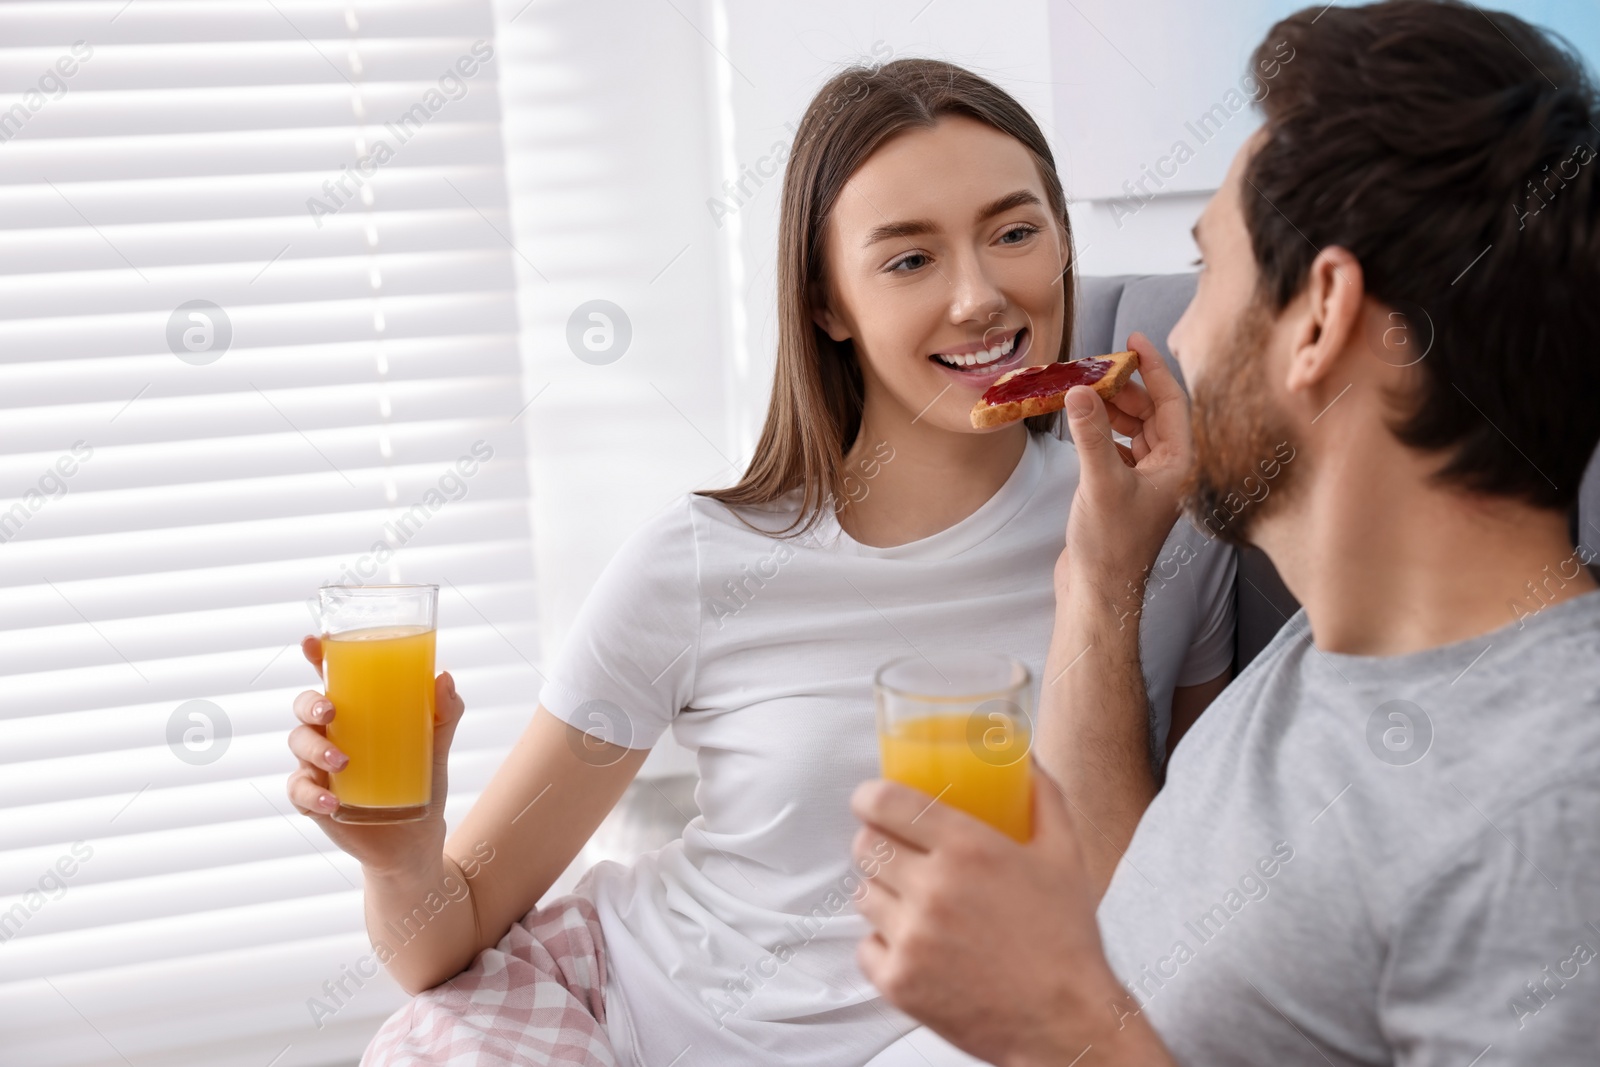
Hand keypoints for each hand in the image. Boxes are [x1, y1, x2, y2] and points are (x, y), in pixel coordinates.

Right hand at [285, 636, 464, 876]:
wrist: (416, 837)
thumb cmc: (422, 779)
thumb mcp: (437, 744)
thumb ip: (445, 712)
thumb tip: (444, 677)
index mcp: (357, 712)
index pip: (331, 676)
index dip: (317, 656)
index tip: (313, 641)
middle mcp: (331, 733)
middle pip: (304, 706)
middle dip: (310, 704)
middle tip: (331, 711)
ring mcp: (318, 766)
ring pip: (298, 744)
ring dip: (314, 749)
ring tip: (342, 760)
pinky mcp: (314, 799)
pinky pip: (299, 790)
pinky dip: (311, 794)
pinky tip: (331, 801)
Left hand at [849, 773, 1170, 1066]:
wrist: (1066, 1022)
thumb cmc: (1065, 937)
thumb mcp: (1065, 854)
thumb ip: (1043, 797)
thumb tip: (1025, 759)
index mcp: (968, 849)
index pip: (884, 802)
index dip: (870, 796)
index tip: (872, 801)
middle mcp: (933, 889)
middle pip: (866, 845)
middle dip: (879, 843)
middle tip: (900, 853)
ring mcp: (912, 938)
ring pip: (863, 894)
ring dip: (883, 893)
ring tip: (915, 902)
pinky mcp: (899, 982)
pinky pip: (864, 946)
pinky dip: (884, 944)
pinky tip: (916, 944)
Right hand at [1059, 332, 1194, 598]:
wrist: (1099, 590)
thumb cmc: (1111, 545)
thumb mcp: (1100, 482)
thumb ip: (1091, 434)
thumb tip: (1079, 390)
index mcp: (1180, 463)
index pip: (1172, 401)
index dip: (1152, 368)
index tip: (1132, 340)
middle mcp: (1170, 468)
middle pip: (1151, 410)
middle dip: (1123, 387)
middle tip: (1091, 368)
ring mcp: (1148, 479)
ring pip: (1133, 427)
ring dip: (1109, 408)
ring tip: (1081, 391)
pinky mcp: (1125, 489)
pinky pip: (1118, 445)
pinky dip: (1100, 430)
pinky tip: (1081, 423)